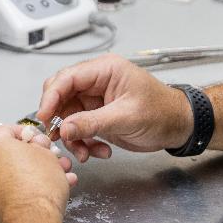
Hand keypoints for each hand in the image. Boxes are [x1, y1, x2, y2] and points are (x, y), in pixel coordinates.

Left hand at [0, 125, 76, 222]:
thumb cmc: (37, 185)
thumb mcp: (46, 155)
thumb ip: (39, 145)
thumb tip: (35, 146)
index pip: (9, 130)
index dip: (30, 135)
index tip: (41, 142)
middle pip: (7, 153)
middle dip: (33, 157)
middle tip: (51, 161)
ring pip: (7, 173)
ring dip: (31, 174)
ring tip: (56, 179)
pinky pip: (3, 190)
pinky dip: (19, 190)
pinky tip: (41, 194)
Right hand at [37, 54, 193, 161]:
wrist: (179, 127)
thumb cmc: (162, 112)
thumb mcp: (126, 117)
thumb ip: (92, 123)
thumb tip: (64, 128)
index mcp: (105, 70)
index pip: (67, 78)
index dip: (51, 96)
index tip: (43, 117)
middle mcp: (96, 82)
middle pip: (61, 96)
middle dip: (58, 118)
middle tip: (57, 136)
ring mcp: (95, 100)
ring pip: (67, 116)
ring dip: (72, 137)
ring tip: (85, 152)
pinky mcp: (97, 116)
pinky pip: (78, 129)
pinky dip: (83, 143)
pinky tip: (99, 151)